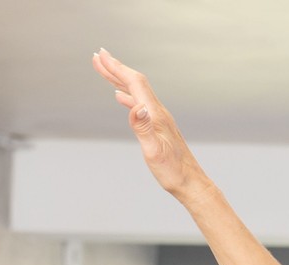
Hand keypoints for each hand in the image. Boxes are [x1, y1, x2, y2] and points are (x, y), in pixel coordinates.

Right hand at [92, 49, 209, 200]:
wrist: (191, 183)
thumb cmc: (173, 171)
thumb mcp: (154, 151)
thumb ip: (143, 128)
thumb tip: (136, 106)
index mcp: (155, 114)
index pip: (134, 83)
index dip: (117, 68)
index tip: (101, 56)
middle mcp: (158, 112)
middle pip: (135, 83)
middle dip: (115, 68)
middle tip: (98, 56)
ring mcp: (158, 119)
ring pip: (136, 92)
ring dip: (119, 80)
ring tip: (105, 71)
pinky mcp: (158, 127)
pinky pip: (139, 105)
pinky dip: (127, 97)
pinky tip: (121, 98)